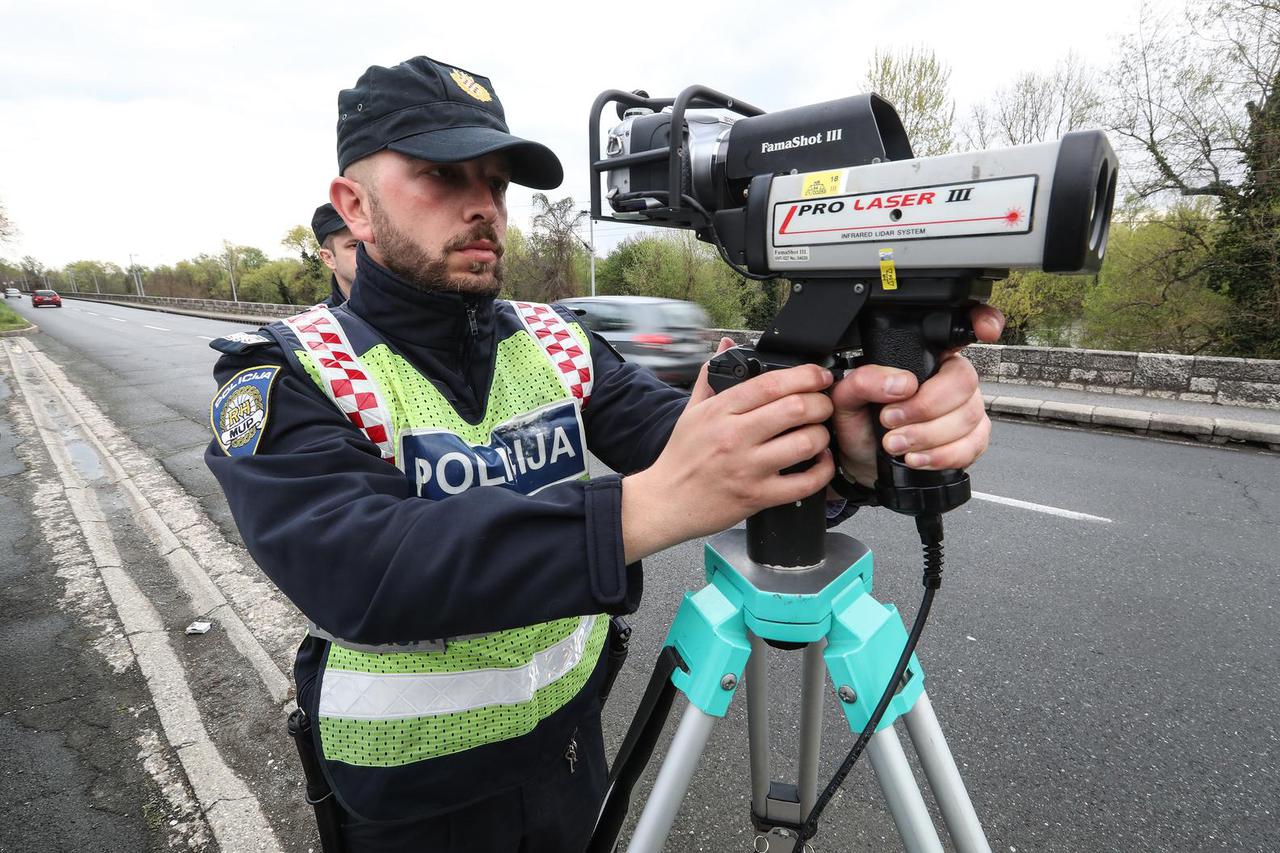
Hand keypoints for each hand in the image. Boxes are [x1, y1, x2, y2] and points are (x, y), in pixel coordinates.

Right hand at [622, 338, 834, 561]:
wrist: (666, 502)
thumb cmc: (681, 458)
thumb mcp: (691, 412)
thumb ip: (712, 377)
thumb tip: (726, 345)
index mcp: (720, 411)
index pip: (771, 383)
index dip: (805, 375)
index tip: (819, 376)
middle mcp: (735, 437)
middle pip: (796, 408)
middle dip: (821, 402)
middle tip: (824, 404)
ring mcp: (748, 468)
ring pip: (805, 443)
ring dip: (822, 435)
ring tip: (819, 432)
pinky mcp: (758, 496)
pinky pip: (804, 483)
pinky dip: (822, 470)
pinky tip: (820, 462)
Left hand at [830, 306, 1003, 485]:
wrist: (864, 462)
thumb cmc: (861, 424)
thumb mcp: (847, 398)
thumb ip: (864, 381)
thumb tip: (901, 383)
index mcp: (925, 357)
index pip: (959, 334)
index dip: (983, 322)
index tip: (986, 330)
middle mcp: (951, 379)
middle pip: (964, 382)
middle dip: (925, 407)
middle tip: (890, 420)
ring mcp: (966, 409)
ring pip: (968, 416)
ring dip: (927, 435)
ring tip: (895, 443)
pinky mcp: (972, 440)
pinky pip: (972, 445)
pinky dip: (941, 455)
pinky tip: (917, 458)